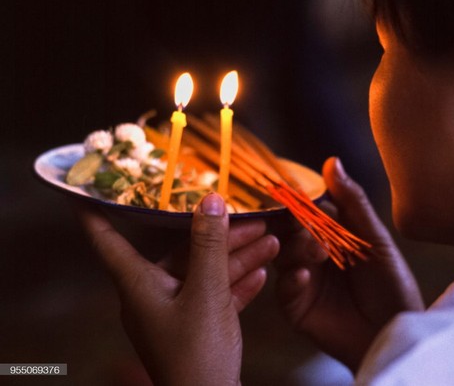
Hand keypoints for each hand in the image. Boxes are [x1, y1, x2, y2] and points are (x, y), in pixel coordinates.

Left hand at [78, 193, 278, 385]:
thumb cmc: (197, 356)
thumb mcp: (207, 293)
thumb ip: (210, 245)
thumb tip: (211, 200)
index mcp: (138, 286)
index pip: (108, 240)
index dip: (97, 212)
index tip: (90, 189)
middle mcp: (152, 296)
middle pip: (181, 252)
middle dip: (218, 233)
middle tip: (251, 216)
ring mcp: (175, 313)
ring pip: (204, 272)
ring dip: (237, 256)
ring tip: (270, 240)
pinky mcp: (197, 329)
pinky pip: (216, 295)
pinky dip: (237, 283)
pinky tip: (262, 272)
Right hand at [275, 157, 423, 372]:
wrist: (396, 332)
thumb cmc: (392, 285)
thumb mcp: (375, 239)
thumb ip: (352, 202)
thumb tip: (332, 161)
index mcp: (330, 234)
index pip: (305, 209)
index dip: (299, 201)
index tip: (294, 194)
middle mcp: (312, 254)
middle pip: (287, 230)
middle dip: (295, 225)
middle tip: (310, 228)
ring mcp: (303, 281)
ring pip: (281, 256)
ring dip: (296, 250)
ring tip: (318, 253)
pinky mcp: (298, 308)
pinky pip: (282, 290)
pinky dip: (290, 280)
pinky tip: (303, 275)